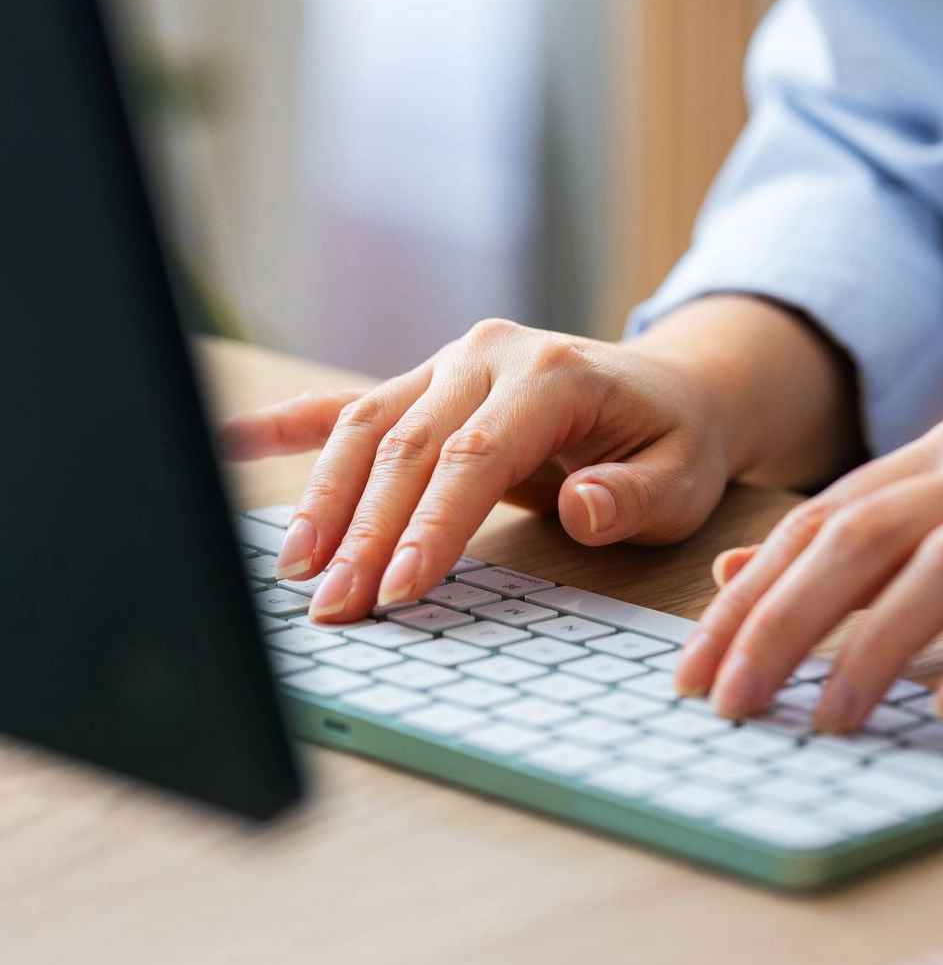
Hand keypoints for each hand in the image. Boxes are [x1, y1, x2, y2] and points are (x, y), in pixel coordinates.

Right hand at [220, 318, 735, 620]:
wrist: (669, 390)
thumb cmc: (675, 441)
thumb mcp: (683, 477)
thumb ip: (636, 495)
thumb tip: (580, 506)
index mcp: (551, 375)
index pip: (475, 457)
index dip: (432, 526)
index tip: (398, 590)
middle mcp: (488, 357)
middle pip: (409, 447)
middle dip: (364, 531)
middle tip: (332, 607)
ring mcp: (449, 364)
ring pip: (369, 427)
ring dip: (326, 497)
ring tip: (295, 568)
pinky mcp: (427, 382)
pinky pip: (353, 403)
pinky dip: (293, 424)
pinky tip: (236, 439)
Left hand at [676, 418, 942, 726]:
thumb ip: (854, 559)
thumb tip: (737, 574)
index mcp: (938, 458)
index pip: (816, 521)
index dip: (749, 593)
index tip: (696, 666)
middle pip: (862, 535)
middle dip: (784, 620)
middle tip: (734, 700)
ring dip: (877, 646)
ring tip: (830, 719)